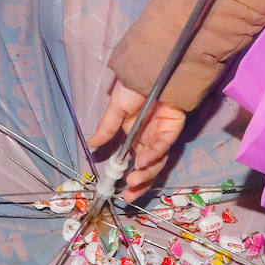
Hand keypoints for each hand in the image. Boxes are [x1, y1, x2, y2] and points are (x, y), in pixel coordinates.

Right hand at [88, 80, 186, 200]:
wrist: (150, 70)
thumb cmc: (133, 85)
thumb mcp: (115, 108)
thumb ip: (106, 128)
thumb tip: (91, 145)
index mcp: (134, 135)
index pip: (132, 160)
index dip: (126, 175)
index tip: (118, 190)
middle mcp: (148, 138)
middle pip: (147, 167)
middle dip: (139, 183)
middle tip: (128, 194)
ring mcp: (161, 135)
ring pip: (156, 162)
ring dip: (145, 173)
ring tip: (132, 180)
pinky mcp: (172, 129)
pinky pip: (162, 147)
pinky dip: (152, 155)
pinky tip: (142, 161)